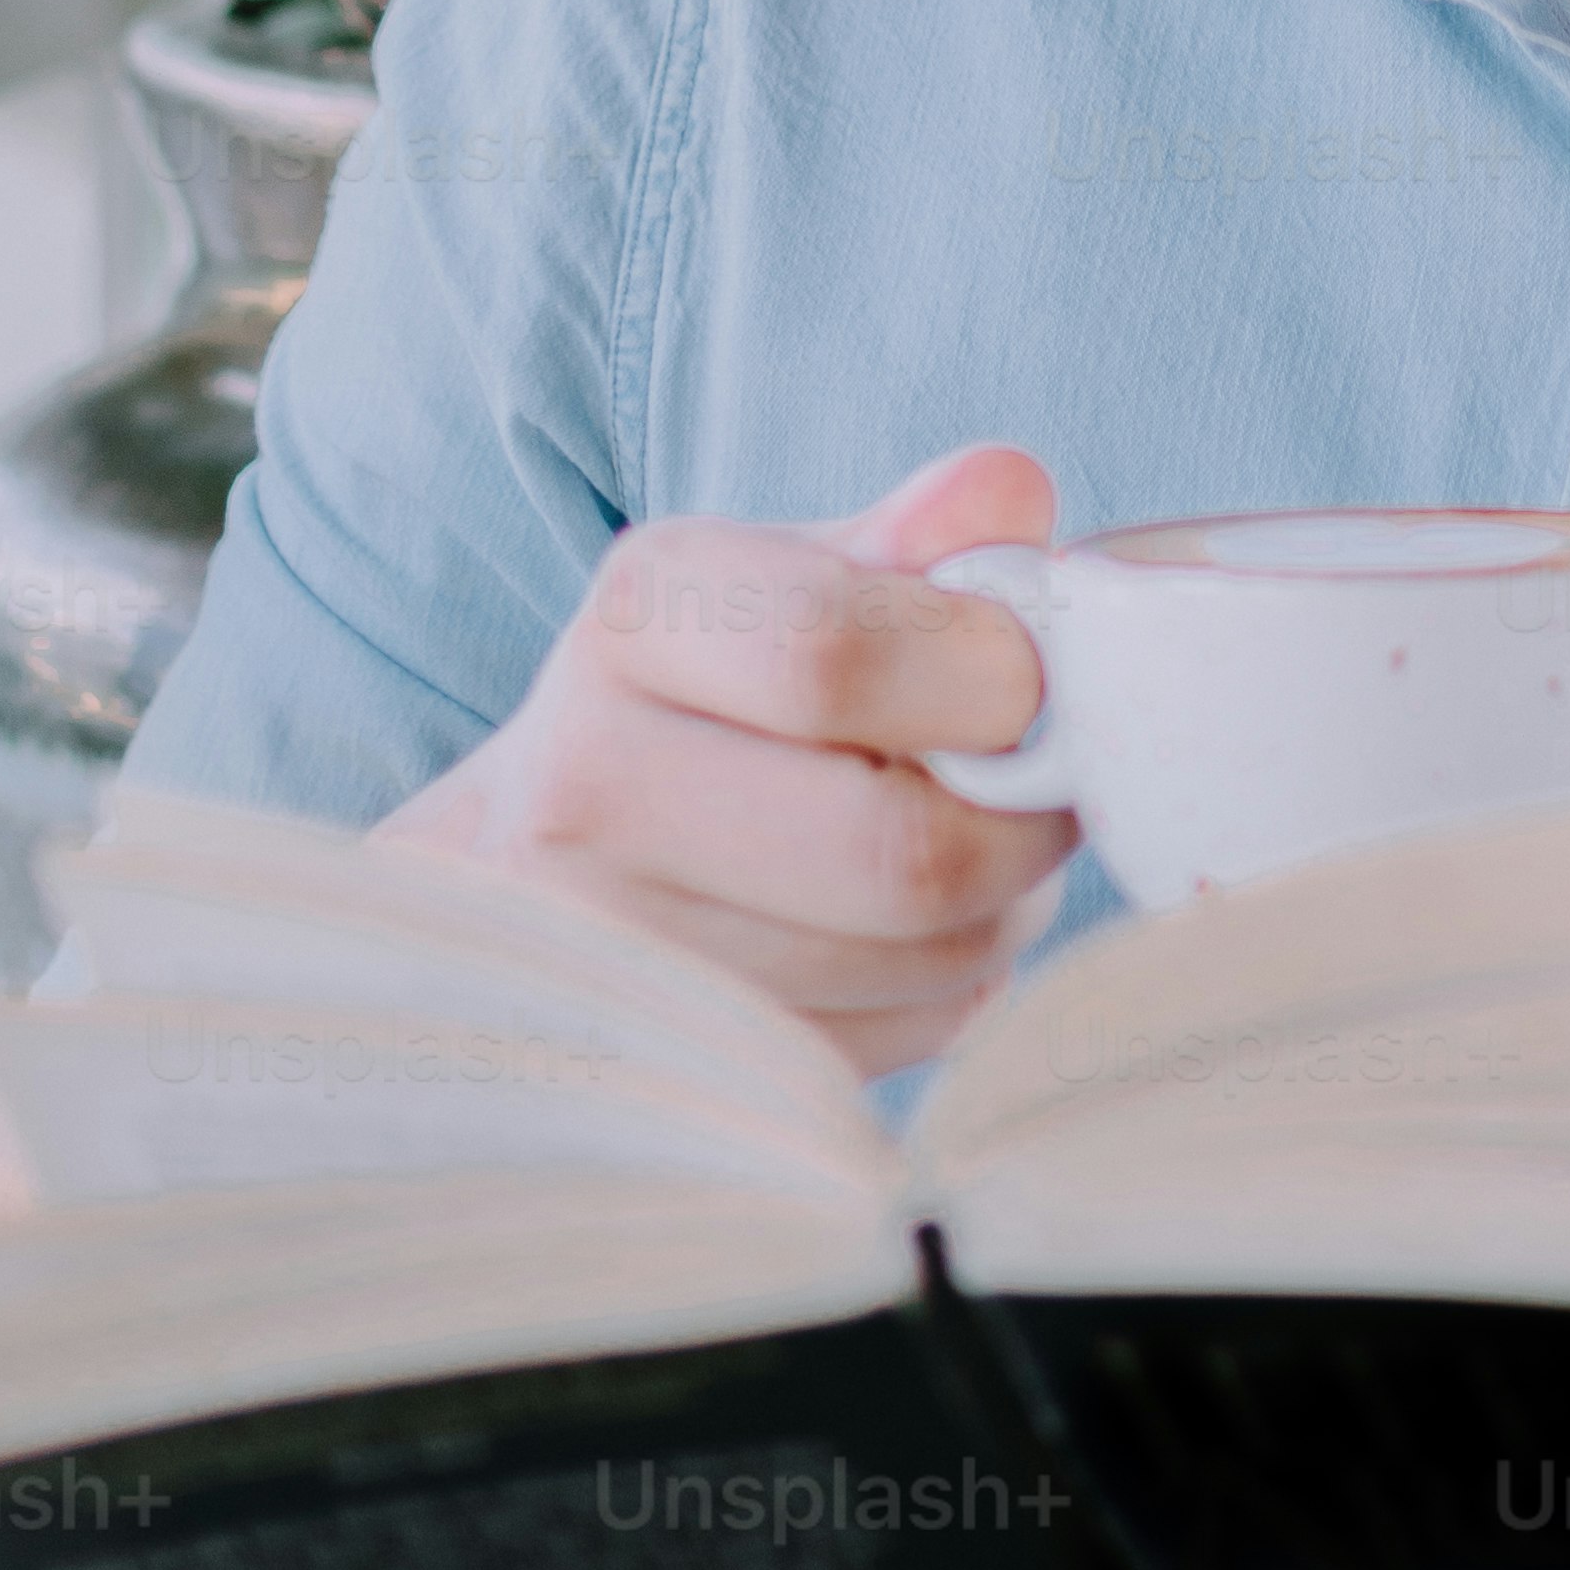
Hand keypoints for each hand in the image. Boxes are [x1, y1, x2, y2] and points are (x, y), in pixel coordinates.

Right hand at [380, 444, 1075, 1069]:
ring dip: (999, 907)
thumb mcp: (795, 576)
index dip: (989, 672)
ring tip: (957, 844)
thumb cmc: (714, 696)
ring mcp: (622, 954)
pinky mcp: (680, 1066)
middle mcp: (591, 789)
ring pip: (923, 961)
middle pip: (899, 851)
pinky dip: (949, 984)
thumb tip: (1015, 502)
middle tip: (1035, 782)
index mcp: (636, 620)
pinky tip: (899, 931)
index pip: (837, 656)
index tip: (1025, 673)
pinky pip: (906, 1041)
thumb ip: (921, 535)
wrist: (533, 859)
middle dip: (1023, 820)